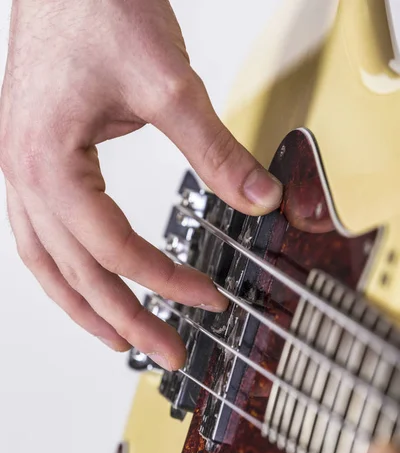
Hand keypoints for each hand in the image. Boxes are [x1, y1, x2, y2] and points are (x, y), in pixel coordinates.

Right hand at [0, 0, 281, 369]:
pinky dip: (64, 272)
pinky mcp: (30, 162)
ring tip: (119, 339)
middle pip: (77, 273)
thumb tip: (258, 198)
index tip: (208, 298)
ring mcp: (19, 172)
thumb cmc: (94, 8)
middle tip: (167, 350)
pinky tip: (84, 283)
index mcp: (49, 165)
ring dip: (84, 308)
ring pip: (47, 265)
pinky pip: (39, 237)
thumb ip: (216, 149)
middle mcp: (23, 177)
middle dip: (125, 319)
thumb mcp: (167, 83)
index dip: (168, 280)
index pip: (116, 250)